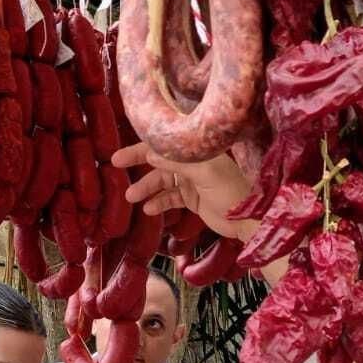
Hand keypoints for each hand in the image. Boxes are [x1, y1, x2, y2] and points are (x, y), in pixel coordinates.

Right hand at [114, 143, 253, 241]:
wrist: (248, 220)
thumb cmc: (231, 192)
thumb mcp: (205, 173)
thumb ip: (177, 162)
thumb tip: (149, 152)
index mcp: (197, 150)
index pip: (164, 142)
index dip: (141, 145)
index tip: (120, 153)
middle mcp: (192, 161)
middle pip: (159, 159)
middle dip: (137, 163)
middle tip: (114, 167)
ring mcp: (192, 180)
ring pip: (162, 181)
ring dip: (146, 188)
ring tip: (130, 197)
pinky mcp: (193, 198)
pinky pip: (171, 198)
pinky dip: (159, 203)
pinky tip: (149, 209)